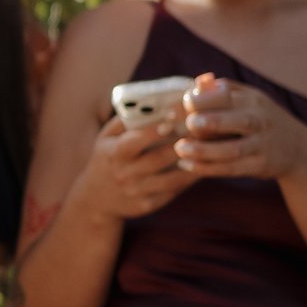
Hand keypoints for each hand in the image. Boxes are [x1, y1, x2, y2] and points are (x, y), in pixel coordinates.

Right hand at [77, 106, 198, 224]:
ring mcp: (136, 192)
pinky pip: (173, 191)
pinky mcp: (148, 205)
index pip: (134, 141)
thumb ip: (125, 120)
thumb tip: (152, 100)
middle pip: (158, 158)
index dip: (154, 129)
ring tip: (208, 147)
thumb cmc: (107, 157)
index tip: (174, 116)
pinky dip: (189, 179)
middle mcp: (124, 174)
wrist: (97, 199)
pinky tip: (202, 166)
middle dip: (182, 143)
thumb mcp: (106, 137)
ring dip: (192, 163)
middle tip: (203, 129)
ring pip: (171, 178)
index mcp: (113, 154)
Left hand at [171, 74, 306, 184]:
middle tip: (190, 123)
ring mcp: (262, 144)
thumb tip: (198, 83)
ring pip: (233, 150)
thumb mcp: (249, 99)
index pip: (228, 96)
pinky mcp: (259, 165)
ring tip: (180, 148)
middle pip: (238, 121)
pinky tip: (187, 165)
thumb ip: (222, 90)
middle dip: (213, 122)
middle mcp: (260, 120)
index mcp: (253, 99)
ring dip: (204, 150)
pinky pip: (231, 168)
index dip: (205, 99)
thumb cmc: (261, 118)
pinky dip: (208, 168)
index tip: (186, 104)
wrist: (297, 148)